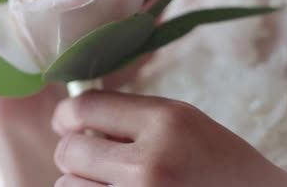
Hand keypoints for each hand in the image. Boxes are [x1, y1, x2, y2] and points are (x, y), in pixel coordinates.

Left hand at [52, 90, 286, 185]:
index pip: (85, 107)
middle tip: (91, 157)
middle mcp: (151, 163)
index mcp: (166, 122)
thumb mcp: (184, 124)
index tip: (65, 122)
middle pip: (69, 150)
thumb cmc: (220, 165)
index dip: (66, 114)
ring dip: (80, 183)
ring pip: (68, 186)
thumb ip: (131, 118)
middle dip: (73, 152)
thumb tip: (72, 120)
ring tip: (109, 183)